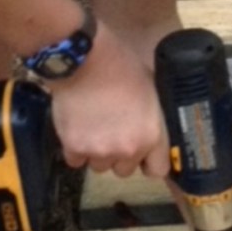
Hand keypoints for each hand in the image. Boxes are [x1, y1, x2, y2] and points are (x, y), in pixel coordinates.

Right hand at [50, 21, 168, 177]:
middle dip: (119, 155)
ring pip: (99, 166)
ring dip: (96, 152)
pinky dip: (75, 148)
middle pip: (124, 170)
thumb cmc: (123, 67)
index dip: (149, 162)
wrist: (87, 60)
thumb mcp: (151, 91)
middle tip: (113, 132)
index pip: (157, 170)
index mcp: (152, 135)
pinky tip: (77, 128)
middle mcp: (128, 149)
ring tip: (93, 126)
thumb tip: (150, 130)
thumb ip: (151, 119)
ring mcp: (100, 151)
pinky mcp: (74, 147)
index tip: (142, 153)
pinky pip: (75, 160)